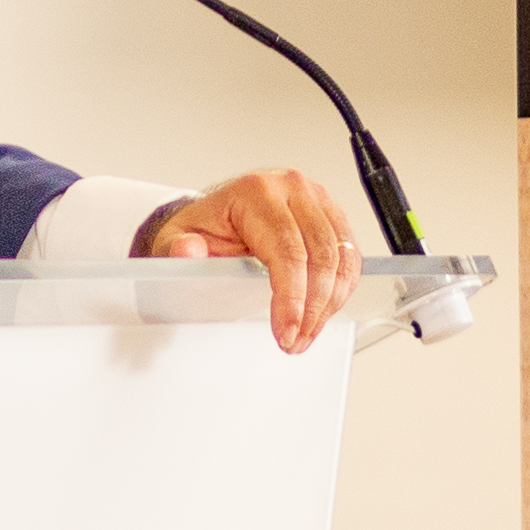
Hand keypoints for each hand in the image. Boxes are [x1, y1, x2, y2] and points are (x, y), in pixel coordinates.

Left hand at [134, 170, 361, 352]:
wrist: (218, 217)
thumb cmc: (204, 229)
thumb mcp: (179, 239)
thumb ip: (181, 249)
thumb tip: (188, 250)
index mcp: (256, 191)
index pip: (287, 250)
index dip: (292, 297)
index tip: (286, 331)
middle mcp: (292, 189)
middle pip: (321, 256)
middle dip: (311, 309)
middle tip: (294, 340)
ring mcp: (317, 200)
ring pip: (341, 259)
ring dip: (328, 304)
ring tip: (304, 333)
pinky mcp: (332, 215)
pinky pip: (350, 257)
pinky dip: (339, 292)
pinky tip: (319, 314)